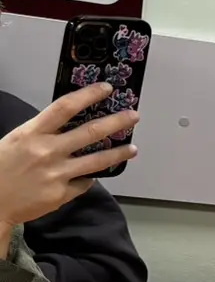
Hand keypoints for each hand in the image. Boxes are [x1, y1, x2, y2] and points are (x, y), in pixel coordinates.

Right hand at [0, 84, 137, 226]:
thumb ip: (43, 132)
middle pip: (91, 132)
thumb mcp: (17, 140)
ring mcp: (57, 173)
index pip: (65, 107)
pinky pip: (84, 182)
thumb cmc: (1, 167)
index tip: (107, 88)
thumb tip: (71, 124)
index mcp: (32, 133)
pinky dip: (89, 177)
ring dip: (119, 153)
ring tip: (133, 149)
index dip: (88, 95)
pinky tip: (92, 175)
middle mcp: (47, 151)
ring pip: (98, 160)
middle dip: (117, 122)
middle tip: (134, 116)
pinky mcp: (62, 193)